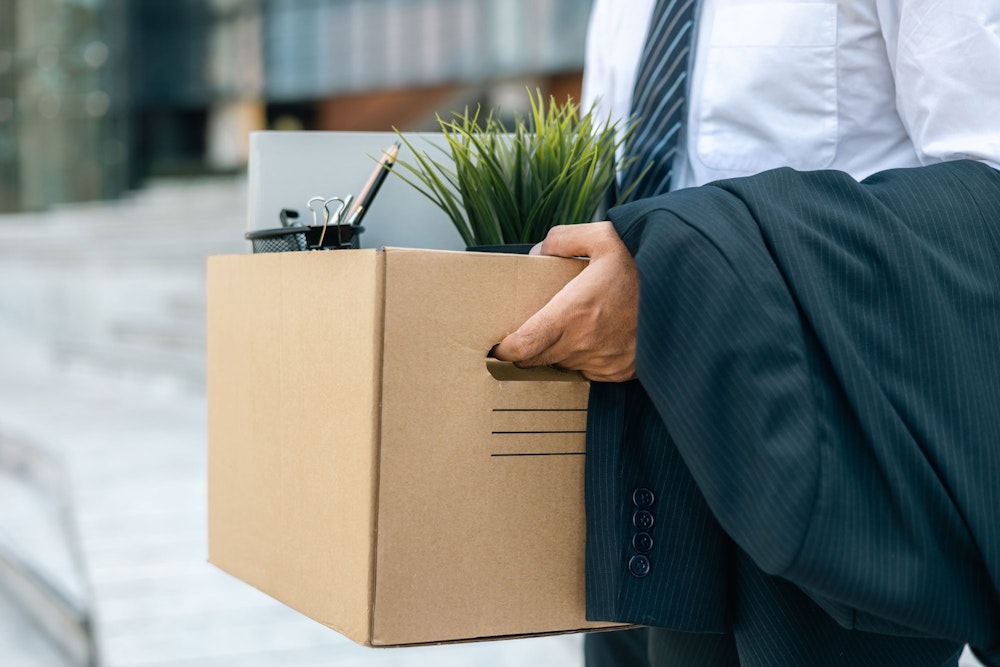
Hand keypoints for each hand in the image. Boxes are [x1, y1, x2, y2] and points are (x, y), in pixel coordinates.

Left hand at [492, 221, 637, 381]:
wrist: (693, 285)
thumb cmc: (645, 259)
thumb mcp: (602, 234)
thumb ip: (562, 239)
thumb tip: (535, 254)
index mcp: (574, 312)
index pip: (523, 349)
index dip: (506, 348)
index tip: (501, 340)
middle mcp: (586, 344)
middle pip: (537, 361)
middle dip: (528, 348)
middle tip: (529, 328)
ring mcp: (606, 362)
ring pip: (565, 364)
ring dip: (560, 351)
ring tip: (572, 325)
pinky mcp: (624, 372)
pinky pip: (592, 371)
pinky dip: (587, 356)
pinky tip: (600, 333)